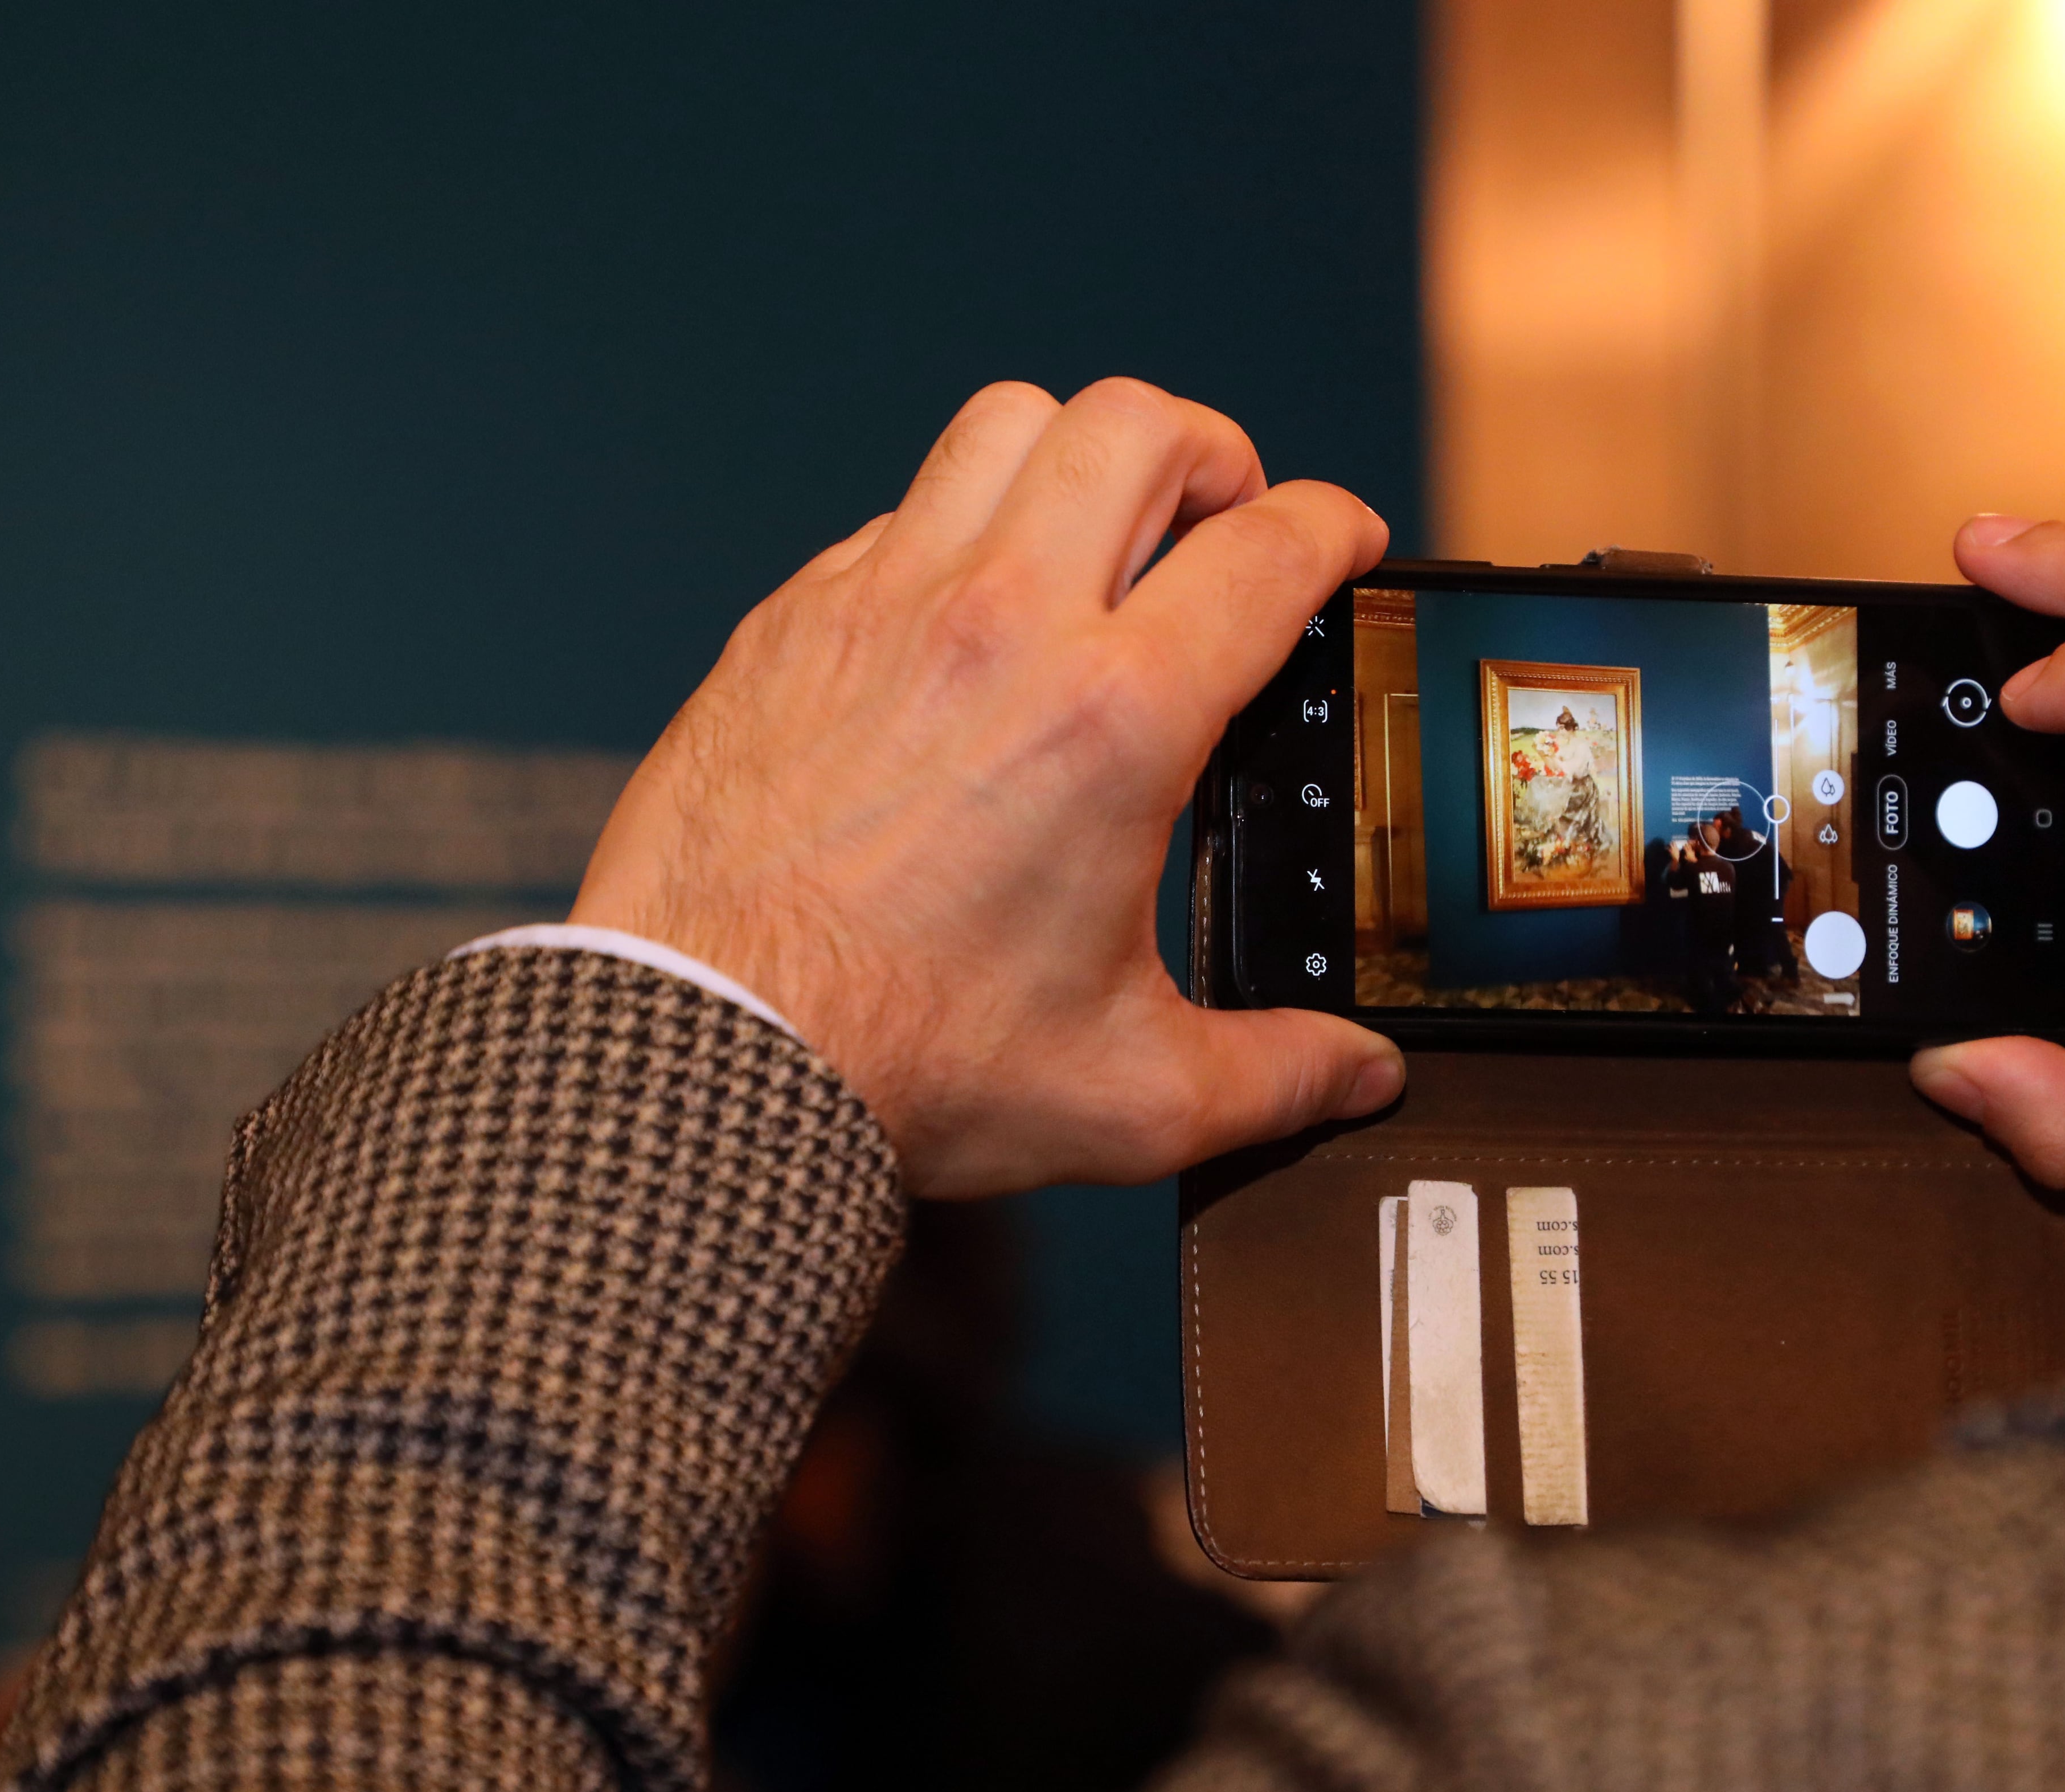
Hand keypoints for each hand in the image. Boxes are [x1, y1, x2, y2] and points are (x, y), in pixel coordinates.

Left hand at [569, 379, 1403, 1197]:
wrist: (708, 1055)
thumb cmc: (897, 1062)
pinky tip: (969, 615)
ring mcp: (885, 607)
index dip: (1334, 527)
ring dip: (1079, 455)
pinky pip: (898, 514)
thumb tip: (1356, 1075)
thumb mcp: (1130, 1091)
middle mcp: (1003, 629)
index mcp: (1114, 721)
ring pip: (1008, 426)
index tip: (1344, 540)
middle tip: (1227, 515)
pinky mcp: (793, 623)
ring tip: (1102, 523)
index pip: (1269, 549)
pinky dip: (958, 531)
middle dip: (1214, 453)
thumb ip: (1275, 1076)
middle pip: (1140, 427)